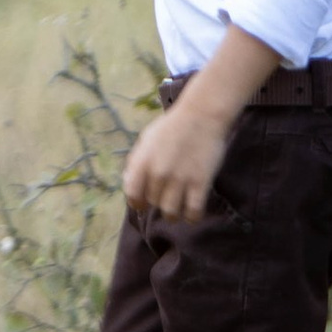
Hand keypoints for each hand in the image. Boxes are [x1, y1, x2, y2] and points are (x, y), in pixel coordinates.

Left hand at [120, 29, 277, 219]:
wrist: (202, 114)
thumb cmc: (173, 126)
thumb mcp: (146, 140)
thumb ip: (136, 162)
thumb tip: (129, 183)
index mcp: (142, 162)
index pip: (132, 195)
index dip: (137, 203)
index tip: (144, 204)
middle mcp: (158, 173)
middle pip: (154, 203)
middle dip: (159, 201)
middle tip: (168, 195)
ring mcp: (180, 179)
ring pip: (171, 213)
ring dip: (174, 214)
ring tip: (179, 208)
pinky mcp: (200, 183)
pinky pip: (193, 212)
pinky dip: (192, 217)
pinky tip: (193, 212)